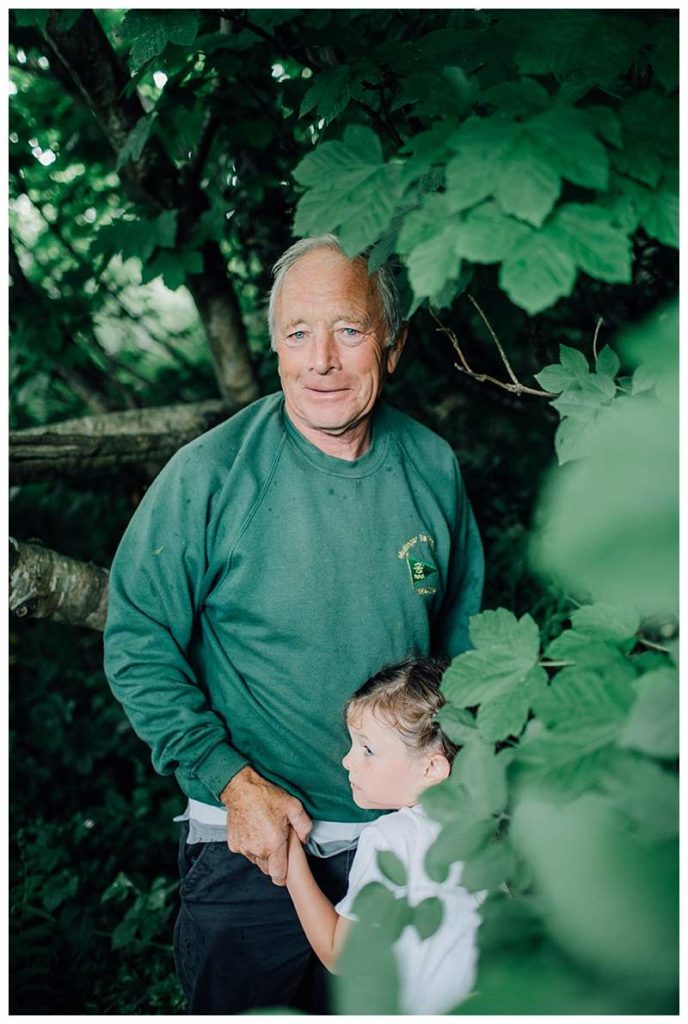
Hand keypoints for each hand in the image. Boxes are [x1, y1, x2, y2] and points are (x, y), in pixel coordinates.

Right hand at [220, 766, 311, 885]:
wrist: (241, 788)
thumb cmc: (266, 796)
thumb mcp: (294, 806)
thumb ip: (304, 826)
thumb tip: (305, 840)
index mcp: (273, 844)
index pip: (278, 874)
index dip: (283, 876)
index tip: (285, 872)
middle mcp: (257, 850)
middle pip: (267, 869)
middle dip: (274, 861)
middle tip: (277, 844)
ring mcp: (244, 848)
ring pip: (256, 860)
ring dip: (261, 853)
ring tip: (266, 834)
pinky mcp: (234, 844)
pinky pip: (246, 851)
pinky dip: (250, 846)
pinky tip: (254, 831)